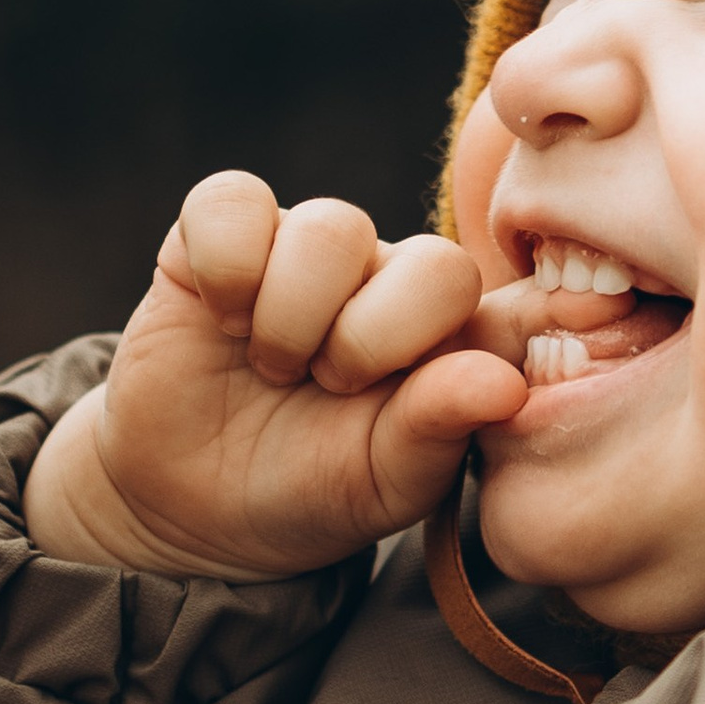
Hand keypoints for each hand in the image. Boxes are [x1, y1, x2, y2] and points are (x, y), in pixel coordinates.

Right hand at [24, 172, 528, 578]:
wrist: (198, 503)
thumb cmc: (312, 489)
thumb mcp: (384, 480)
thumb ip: (443, 428)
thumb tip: (506, 385)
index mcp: (440, 324)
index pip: (459, 278)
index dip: (411, 337)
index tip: (370, 396)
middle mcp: (381, 270)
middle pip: (414, 256)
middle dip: (356, 338)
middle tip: (322, 385)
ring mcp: (305, 243)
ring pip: (327, 226)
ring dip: (289, 315)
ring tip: (272, 365)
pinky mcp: (224, 229)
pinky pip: (230, 200)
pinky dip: (224, 268)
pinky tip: (222, 318)